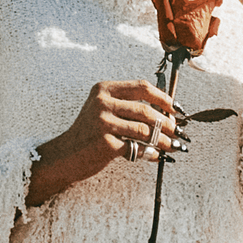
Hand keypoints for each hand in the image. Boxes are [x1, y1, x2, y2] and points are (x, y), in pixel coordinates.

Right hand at [25, 77, 182, 207]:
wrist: (64, 155)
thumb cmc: (88, 133)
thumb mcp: (103, 110)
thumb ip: (128, 106)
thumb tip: (166, 111)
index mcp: (104, 89)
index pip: (141, 87)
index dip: (163, 97)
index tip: (175, 108)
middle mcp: (102, 103)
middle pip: (146, 110)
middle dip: (167, 122)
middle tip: (177, 131)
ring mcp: (102, 122)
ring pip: (144, 130)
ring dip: (163, 140)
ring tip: (172, 145)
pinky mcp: (104, 143)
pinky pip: (136, 148)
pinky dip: (150, 153)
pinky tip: (157, 156)